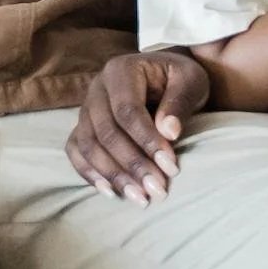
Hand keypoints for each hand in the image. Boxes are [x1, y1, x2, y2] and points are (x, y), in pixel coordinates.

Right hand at [65, 52, 209, 202]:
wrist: (166, 77)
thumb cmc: (180, 79)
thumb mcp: (191, 81)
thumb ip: (180, 101)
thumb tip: (168, 131)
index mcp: (121, 70)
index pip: (127, 110)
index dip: (147, 141)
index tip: (171, 167)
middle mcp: (97, 87)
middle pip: (106, 132)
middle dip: (132, 165)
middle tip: (158, 190)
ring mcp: (86, 107)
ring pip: (89, 145)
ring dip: (113, 176)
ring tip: (140, 198)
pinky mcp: (83, 126)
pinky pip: (75, 151)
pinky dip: (89, 173)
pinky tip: (111, 192)